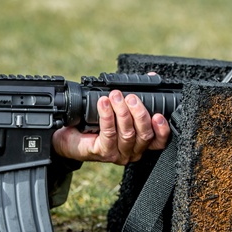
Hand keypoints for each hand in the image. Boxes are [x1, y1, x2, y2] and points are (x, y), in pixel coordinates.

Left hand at [51, 90, 170, 164]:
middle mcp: (132, 152)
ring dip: (122, 112)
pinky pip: (109, 134)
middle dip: (139, 113)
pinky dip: (107, 116)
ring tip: (115, 96)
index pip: (158, 142)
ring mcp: (118, 155)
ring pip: (127, 134)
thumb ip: (134, 97)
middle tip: (130, 97)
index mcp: (140, 143)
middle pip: (144, 135)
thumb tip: (150, 76)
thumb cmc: (95, 122)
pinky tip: (103, 103)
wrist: (69, 135)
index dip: (162, 129)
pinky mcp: (103, 153)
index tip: (158, 114)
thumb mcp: (118, 108)